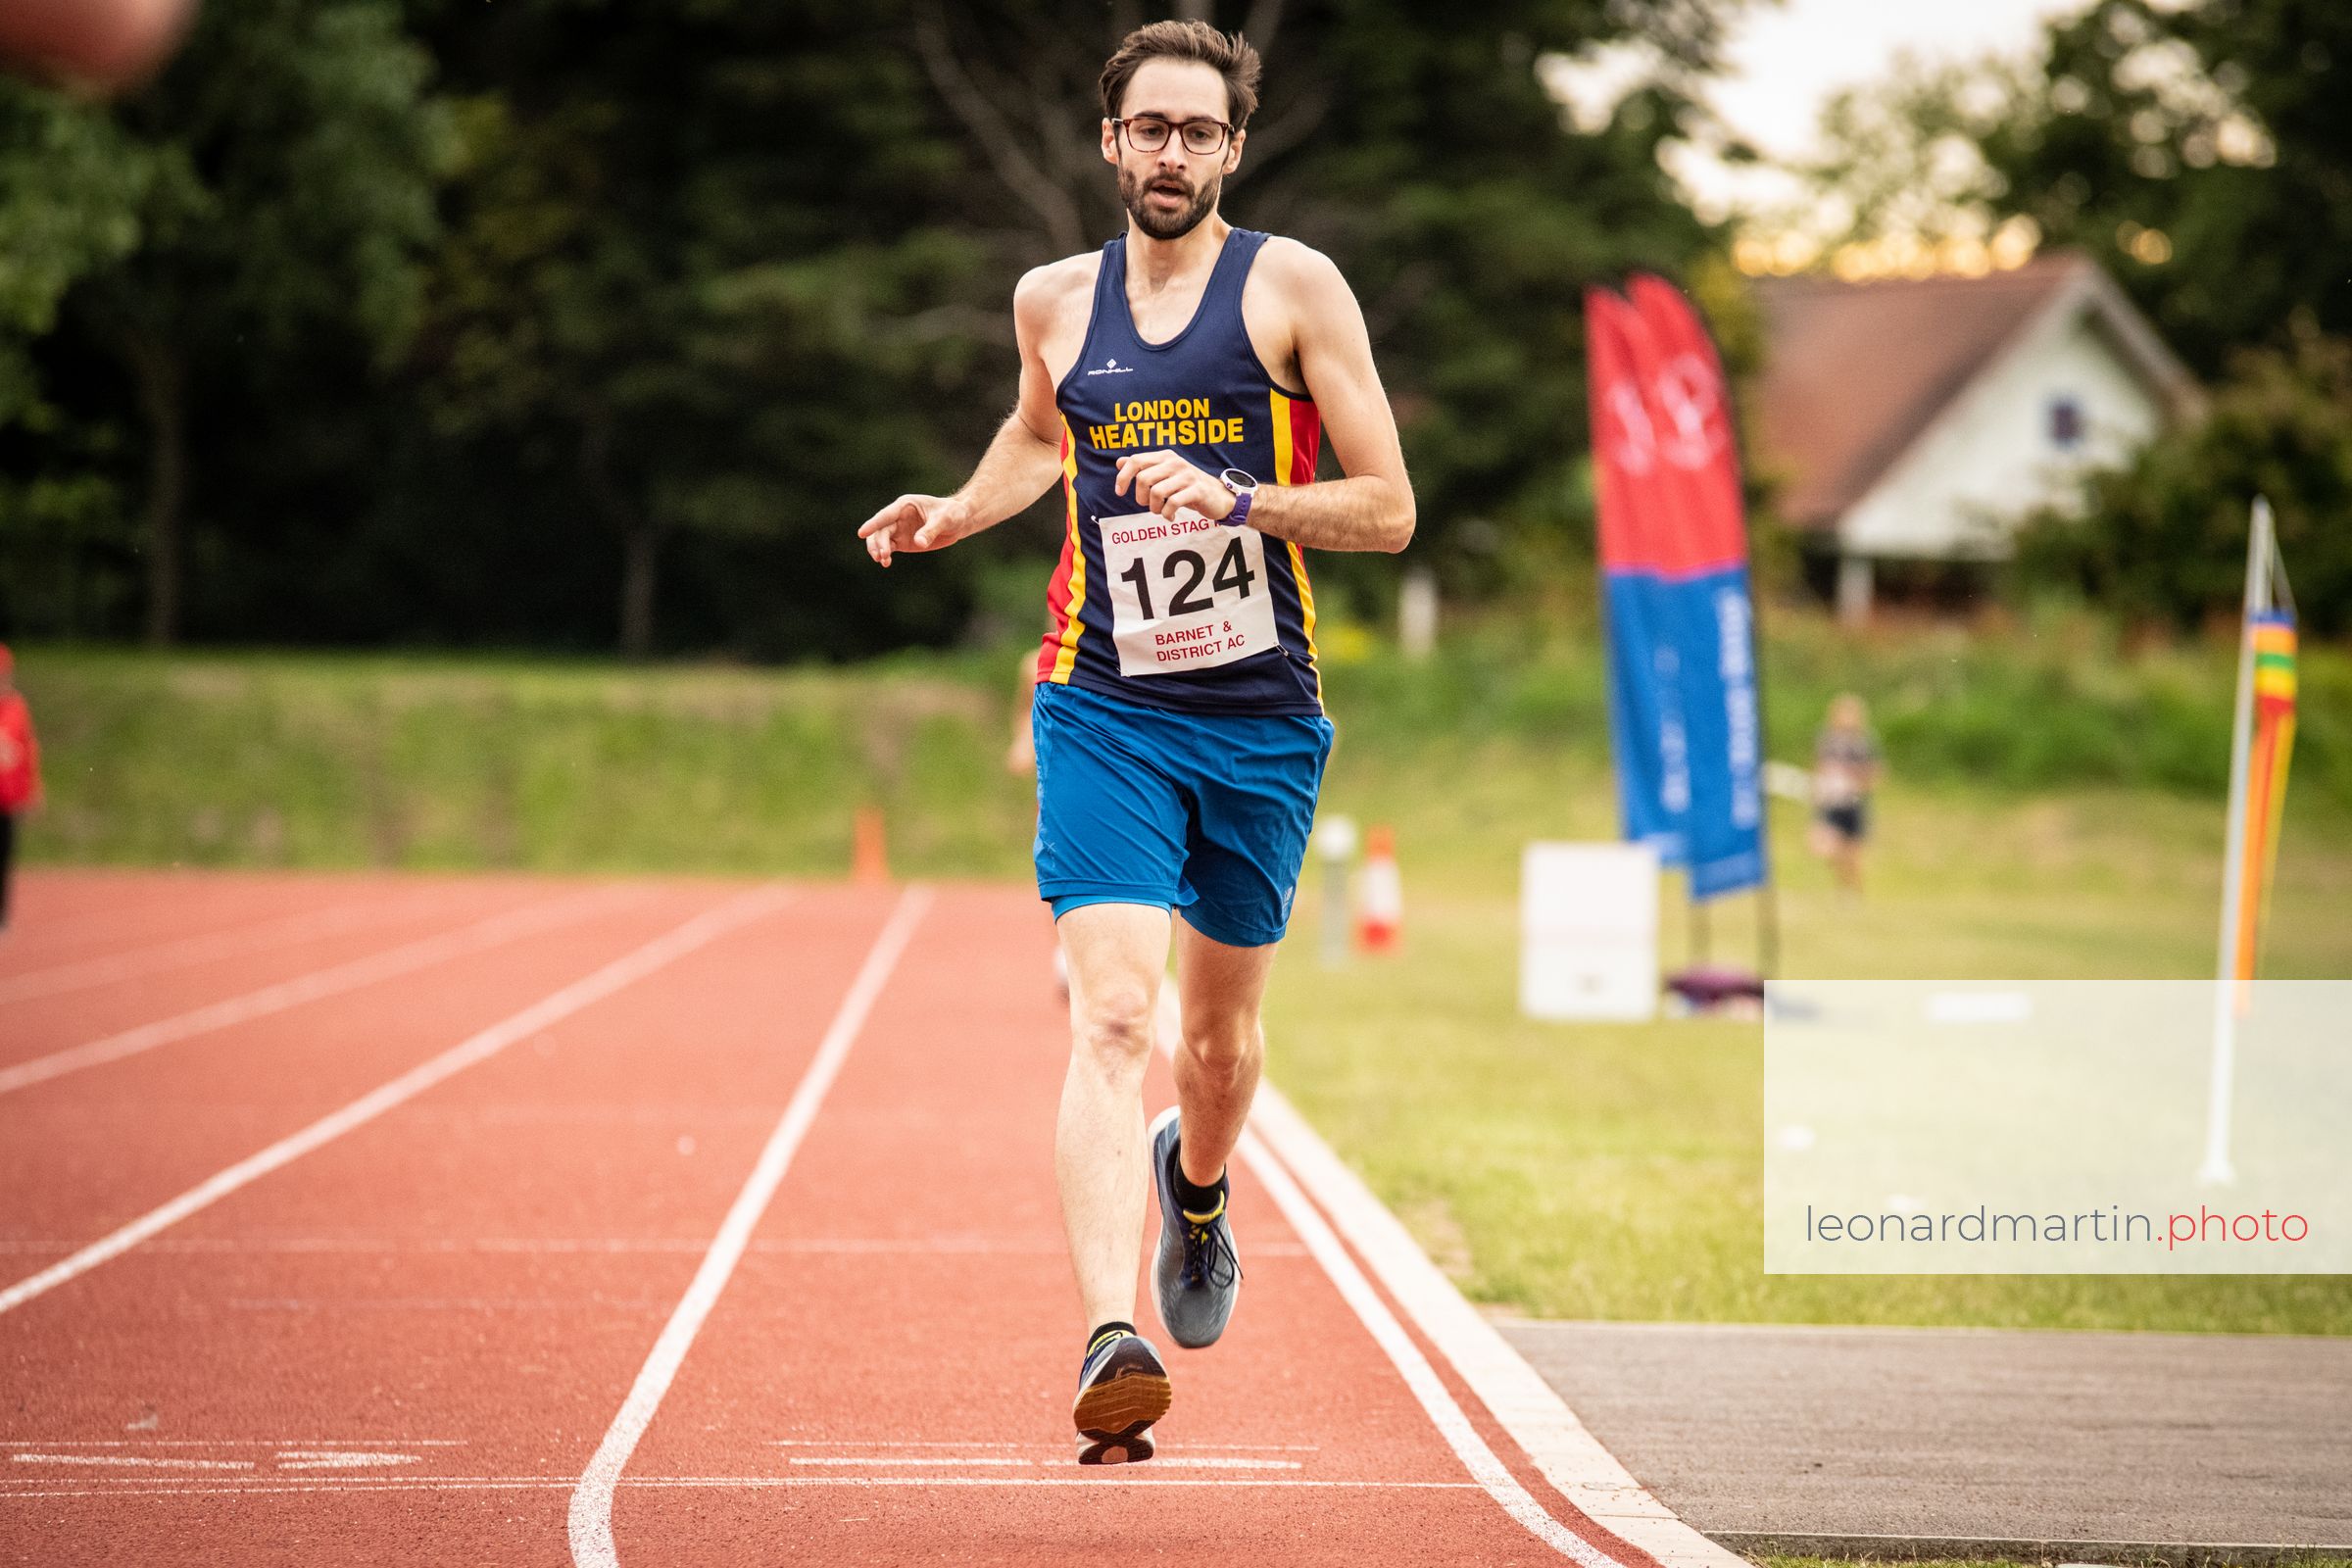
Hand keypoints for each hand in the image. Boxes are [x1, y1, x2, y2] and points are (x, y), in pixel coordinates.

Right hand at [857, 493, 967, 566]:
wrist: (958, 522)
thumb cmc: (952, 514)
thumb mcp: (944, 519)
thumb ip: (930, 530)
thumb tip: (918, 543)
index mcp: (905, 505)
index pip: (885, 515)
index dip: (873, 524)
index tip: (862, 533)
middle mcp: (898, 517)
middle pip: (880, 529)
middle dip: (878, 542)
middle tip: (882, 555)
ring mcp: (899, 529)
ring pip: (881, 539)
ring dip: (879, 549)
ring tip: (883, 561)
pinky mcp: (902, 541)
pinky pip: (889, 548)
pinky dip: (885, 555)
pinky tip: (886, 563)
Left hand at [1113, 449, 1234, 523]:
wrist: (1217, 496)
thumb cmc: (1186, 486)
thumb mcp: (1164, 474)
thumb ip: (1144, 467)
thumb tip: (1119, 462)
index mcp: (1165, 456)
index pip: (1136, 460)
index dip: (1123, 477)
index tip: (1120, 492)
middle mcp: (1175, 462)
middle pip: (1143, 479)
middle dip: (1141, 498)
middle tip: (1149, 505)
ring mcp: (1187, 475)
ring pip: (1156, 492)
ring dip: (1154, 508)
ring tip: (1160, 511)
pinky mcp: (1197, 490)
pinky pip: (1172, 503)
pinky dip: (1167, 514)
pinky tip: (1170, 516)